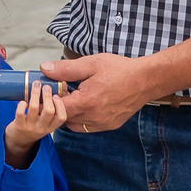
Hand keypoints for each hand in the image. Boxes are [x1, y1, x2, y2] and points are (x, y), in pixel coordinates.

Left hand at [3, 81, 66, 168]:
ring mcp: (30, 127)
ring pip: (34, 108)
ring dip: (35, 94)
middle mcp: (42, 128)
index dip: (60, 105)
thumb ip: (49, 111)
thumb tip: (51, 89)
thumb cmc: (33, 127)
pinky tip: (23, 101)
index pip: (62, 117)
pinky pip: (21, 113)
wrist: (18, 141)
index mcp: (51, 127)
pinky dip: (22, 104)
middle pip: (49, 111)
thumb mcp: (45, 123)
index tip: (56, 95)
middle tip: (45, 86)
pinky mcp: (19, 126)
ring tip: (35, 85)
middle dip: (47, 96)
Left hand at [40, 53, 157, 131]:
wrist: (145, 80)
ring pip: (75, 124)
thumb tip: (44, 69)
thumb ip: (65, 69)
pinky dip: (82, 118)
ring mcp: (102, 124)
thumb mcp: (90, 64)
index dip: (50, 99)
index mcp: (87, 102)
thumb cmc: (119, 70)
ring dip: (70, 113)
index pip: (57, 108)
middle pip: (64, 117)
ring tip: (75, 97)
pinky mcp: (109, 126)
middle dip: (59, 105)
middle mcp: (93, 117)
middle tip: (62, 90)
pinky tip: (86, 103)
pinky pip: (88, 126)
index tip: (50, 89)